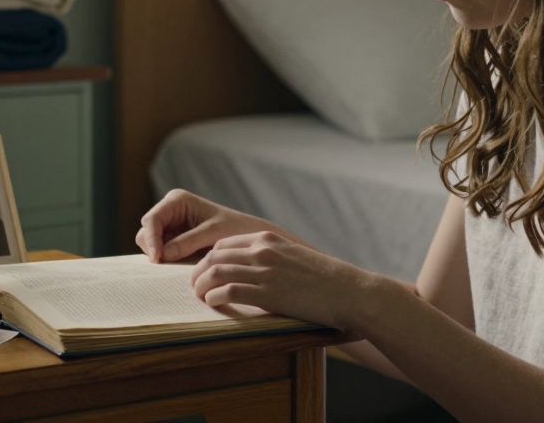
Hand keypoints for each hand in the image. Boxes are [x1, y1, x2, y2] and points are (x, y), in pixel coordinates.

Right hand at [136, 189, 276, 262]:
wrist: (249, 237)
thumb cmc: (235, 229)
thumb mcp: (212, 234)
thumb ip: (186, 242)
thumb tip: (161, 255)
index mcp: (177, 200)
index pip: (152, 220)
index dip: (152, 239)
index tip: (158, 259)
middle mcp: (169, 211)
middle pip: (146, 232)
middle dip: (155, 249)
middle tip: (171, 265)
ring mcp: (169, 227)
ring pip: (150, 245)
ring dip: (161, 256)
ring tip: (184, 262)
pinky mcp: (173, 241)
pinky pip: (160, 253)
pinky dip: (167, 261)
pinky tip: (183, 264)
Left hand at [189, 230, 378, 330]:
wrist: (348, 290)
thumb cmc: (324, 279)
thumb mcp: (294, 256)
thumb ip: (272, 257)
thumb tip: (252, 271)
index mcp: (268, 238)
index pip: (224, 243)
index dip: (209, 258)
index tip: (205, 271)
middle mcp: (262, 250)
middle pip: (214, 256)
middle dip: (199, 271)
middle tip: (195, 286)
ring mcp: (264, 271)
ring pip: (216, 272)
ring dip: (202, 285)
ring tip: (200, 296)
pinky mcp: (267, 292)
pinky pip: (228, 291)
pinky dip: (215, 297)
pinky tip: (214, 304)